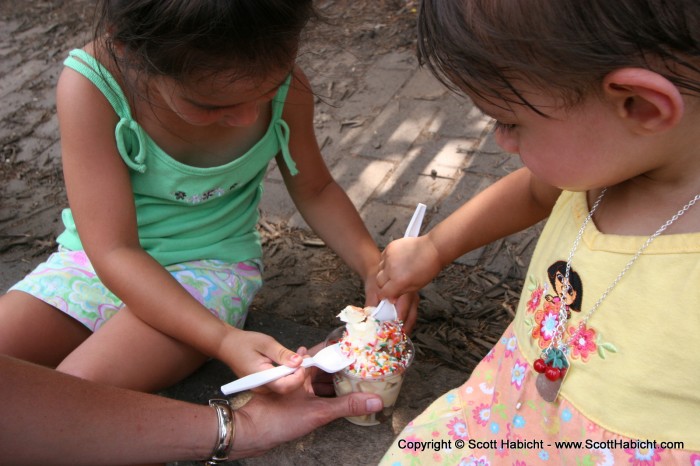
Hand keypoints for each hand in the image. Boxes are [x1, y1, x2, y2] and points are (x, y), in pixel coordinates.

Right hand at [219, 328, 305, 393]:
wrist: (227, 345)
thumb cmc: (244, 342)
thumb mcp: (266, 343)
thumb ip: (282, 354)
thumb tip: (299, 362)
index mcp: (261, 377)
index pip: (285, 386)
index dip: (298, 377)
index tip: (303, 362)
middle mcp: (262, 387)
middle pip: (287, 387)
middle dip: (300, 372)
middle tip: (305, 355)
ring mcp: (262, 387)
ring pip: (285, 384)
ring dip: (296, 371)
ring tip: (300, 354)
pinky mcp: (263, 384)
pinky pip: (280, 381)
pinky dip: (289, 371)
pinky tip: (292, 359)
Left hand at [230, 347, 382, 458]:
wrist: (251, 433)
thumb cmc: (278, 418)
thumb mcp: (318, 412)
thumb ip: (347, 405)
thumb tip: (376, 401)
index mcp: (302, 368)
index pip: (326, 352)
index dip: (343, 349)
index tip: (361, 347)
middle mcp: (299, 374)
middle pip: (326, 366)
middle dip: (344, 366)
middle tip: (365, 365)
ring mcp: (297, 388)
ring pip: (322, 380)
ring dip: (338, 380)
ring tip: (358, 379)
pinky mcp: (296, 400)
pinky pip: (317, 391)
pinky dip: (330, 392)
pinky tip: (342, 396)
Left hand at [363, 253, 419, 333]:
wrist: (379, 271)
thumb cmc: (376, 281)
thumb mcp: (372, 291)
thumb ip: (371, 305)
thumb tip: (368, 318)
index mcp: (403, 290)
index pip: (403, 308)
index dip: (399, 321)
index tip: (394, 331)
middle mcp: (411, 295)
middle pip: (411, 315)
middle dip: (405, 328)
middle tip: (397, 339)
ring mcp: (413, 299)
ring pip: (412, 317)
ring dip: (406, 327)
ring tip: (398, 338)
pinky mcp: (412, 303)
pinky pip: (411, 315)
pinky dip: (405, 323)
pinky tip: (398, 331)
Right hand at [377, 236, 441, 299]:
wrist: (433, 249)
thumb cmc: (429, 267)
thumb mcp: (416, 286)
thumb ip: (401, 292)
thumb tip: (392, 297)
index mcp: (399, 281)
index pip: (383, 293)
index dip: (385, 295)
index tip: (387, 294)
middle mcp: (391, 269)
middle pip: (379, 281)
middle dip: (384, 285)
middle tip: (393, 283)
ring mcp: (389, 257)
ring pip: (379, 269)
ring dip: (385, 272)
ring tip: (397, 270)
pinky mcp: (389, 247)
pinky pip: (382, 258)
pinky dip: (387, 261)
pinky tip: (396, 261)